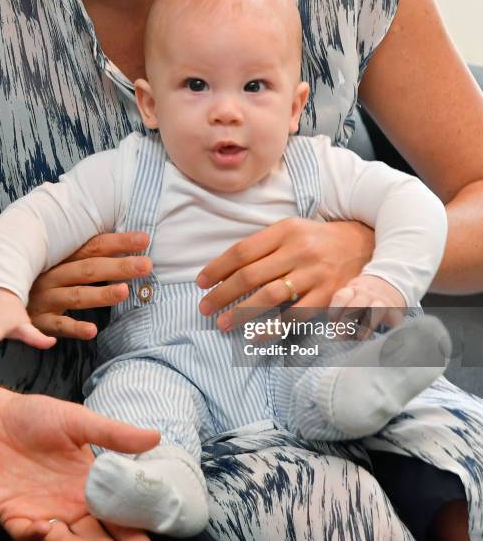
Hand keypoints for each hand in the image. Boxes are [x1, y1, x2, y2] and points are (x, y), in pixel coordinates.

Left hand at [0, 385, 159, 539]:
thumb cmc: (35, 416)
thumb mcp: (79, 421)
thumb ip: (114, 433)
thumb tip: (156, 436)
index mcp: (89, 482)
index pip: (118, 512)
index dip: (133, 526)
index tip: (148, 534)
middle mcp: (70, 503)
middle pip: (97, 536)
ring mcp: (43, 512)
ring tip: (79, 536)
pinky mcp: (14, 517)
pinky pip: (29, 536)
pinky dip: (38, 538)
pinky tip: (45, 529)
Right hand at [27, 232, 151, 338]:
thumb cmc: (39, 277)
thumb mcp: (59, 262)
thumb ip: (87, 255)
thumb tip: (127, 247)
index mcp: (61, 257)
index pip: (94, 246)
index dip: (119, 242)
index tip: (144, 239)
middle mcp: (53, 275)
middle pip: (89, 269)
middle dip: (119, 266)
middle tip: (146, 264)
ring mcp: (45, 298)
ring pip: (76, 296)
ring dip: (101, 294)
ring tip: (125, 291)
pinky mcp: (38, 322)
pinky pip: (58, 326)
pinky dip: (74, 328)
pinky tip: (93, 330)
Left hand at [196, 218, 373, 329]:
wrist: (364, 244)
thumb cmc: (317, 239)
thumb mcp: (291, 230)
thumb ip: (262, 246)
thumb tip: (225, 269)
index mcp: (285, 231)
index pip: (242, 251)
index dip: (218, 268)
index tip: (201, 283)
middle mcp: (299, 250)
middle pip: (250, 275)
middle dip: (222, 294)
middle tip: (204, 308)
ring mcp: (314, 274)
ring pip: (269, 296)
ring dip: (241, 313)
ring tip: (222, 323)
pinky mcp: (328, 295)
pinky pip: (294, 316)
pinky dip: (272, 328)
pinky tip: (255, 335)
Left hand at [329, 274, 405, 338]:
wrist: (390, 284)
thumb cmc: (363, 297)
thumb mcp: (351, 296)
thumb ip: (342, 310)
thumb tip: (332, 332)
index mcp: (353, 290)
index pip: (341, 297)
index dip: (334, 311)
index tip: (332, 324)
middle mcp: (368, 294)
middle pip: (356, 305)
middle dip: (346, 321)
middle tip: (340, 336)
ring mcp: (383, 302)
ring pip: (376, 309)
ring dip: (367, 325)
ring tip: (360, 338)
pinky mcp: (396, 312)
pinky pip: (395, 322)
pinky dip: (391, 332)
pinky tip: (384, 343)